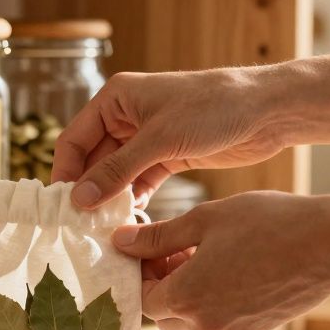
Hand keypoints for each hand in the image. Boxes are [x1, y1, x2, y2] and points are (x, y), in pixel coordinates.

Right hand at [52, 68, 289, 208]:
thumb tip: (79, 198)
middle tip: (80, 227)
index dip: (65, 173)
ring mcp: (147, 138)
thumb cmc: (212, 109)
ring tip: (102, 230)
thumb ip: (118, 170)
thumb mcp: (160, 140)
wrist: (267, 111)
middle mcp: (126, 117)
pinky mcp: (168, 156)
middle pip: (92, 160)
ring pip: (116, 175)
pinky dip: (132, 200)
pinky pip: (139, 182)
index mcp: (116, 99)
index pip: (74, 139)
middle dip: (88, 191)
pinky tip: (129, 222)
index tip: (62, 207)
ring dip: (110, 199)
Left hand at [112, 191, 329, 329]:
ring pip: (191, 320)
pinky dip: (213, 299)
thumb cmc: (267, 223)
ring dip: (187, 292)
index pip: (141, 296)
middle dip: (161, 284)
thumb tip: (120, 241)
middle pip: (164, 313)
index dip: (140, 270)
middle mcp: (205, 325)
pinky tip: (230, 266)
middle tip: (173, 247)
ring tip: (204, 252)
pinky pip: (219, 320)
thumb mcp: (204, 219)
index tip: (150, 244)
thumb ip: (157, 236)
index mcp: (186, 298)